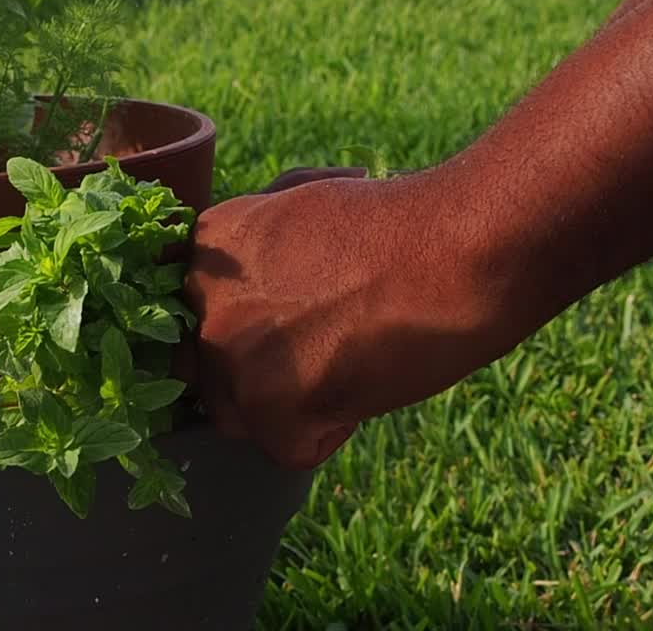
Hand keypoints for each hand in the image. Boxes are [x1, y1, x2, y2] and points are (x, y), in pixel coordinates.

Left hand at [183, 167, 521, 469]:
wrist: (458, 246)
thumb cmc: (398, 225)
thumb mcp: (300, 204)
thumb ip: (253, 243)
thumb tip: (234, 284)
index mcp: (206, 246)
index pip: (194, 320)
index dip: (245, 331)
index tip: (291, 321)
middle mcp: (202, 302)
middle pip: (211, 373)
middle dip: (260, 373)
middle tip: (326, 342)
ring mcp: (232, 355)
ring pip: (239, 417)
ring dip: (288, 407)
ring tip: (348, 357)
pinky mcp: (269, 406)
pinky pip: (289, 450)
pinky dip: (333, 431)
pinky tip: (367, 380)